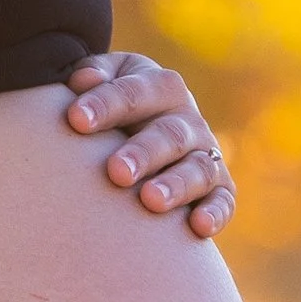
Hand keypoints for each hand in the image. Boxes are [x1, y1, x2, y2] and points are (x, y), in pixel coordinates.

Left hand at [63, 52, 235, 236]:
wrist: (144, 131)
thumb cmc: (114, 107)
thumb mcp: (103, 81)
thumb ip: (91, 75)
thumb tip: (84, 81)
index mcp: (161, 87)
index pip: (135, 92)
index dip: (106, 103)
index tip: (76, 119)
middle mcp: (189, 121)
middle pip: (170, 134)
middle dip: (144, 152)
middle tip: (116, 172)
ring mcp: (206, 155)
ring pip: (199, 169)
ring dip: (177, 185)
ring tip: (151, 201)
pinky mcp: (219, 189)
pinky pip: (224, 202)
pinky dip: (215, 213)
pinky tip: (198, 227)